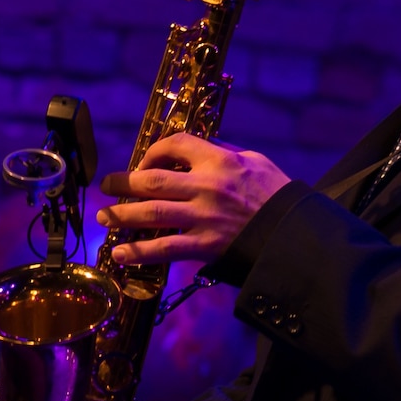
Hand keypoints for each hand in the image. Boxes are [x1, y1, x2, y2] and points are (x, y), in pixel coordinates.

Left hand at [97, 134, 291, 266]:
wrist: (297, 234)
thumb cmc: (278, 195)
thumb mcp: (255, 161)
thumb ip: (224, 153)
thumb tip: (194, 150)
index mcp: (220, 160)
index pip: (174, 145)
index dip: (152, 152)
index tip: (143, 163)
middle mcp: (207, 186)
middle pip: (152, 181)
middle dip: (123, 184)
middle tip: (107, 187)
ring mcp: (204, 217)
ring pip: (151, 213)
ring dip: (122, 216)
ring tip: (104, 218)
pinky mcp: (205, 246)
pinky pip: (164, 248)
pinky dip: (139, 252)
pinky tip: (120, 254)